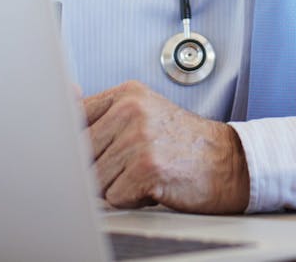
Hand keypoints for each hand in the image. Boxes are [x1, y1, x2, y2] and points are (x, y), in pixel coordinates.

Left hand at [83, 80, 249, 213]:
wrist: (230, 162)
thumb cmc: (185, 143)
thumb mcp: (145, 114)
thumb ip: (104, 114)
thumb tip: (65, 99)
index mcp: (128, 94)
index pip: (74, 117)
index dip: (78, 143)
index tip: (96, 150)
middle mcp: (131, 111)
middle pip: (81, 154)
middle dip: (101, 168)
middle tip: (131, 165)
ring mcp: (139, 139)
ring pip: (95, 179)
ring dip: (117, 186)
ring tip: (145, 174)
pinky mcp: (147, 168)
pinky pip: (114, 197)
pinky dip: (132, 199)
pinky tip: (154, 185)